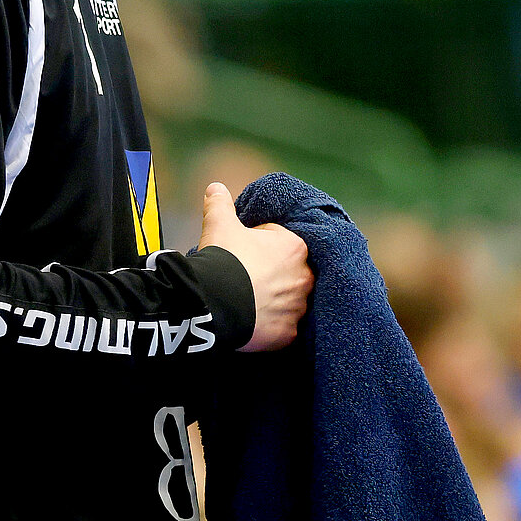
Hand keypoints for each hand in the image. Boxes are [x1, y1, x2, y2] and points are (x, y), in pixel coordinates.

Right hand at [198, 182, 313, 350]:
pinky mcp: (288, 333)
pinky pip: (283, 329)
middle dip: (272, 274)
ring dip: (274, 301)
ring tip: (248, 302)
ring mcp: (298, 308)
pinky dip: (270, 326)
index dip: (260, 245)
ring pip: (289, 302)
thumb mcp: (220, 224)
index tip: (243, 252)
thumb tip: (215, 188)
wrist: (214, 301)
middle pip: (289, 273)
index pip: (281, 242)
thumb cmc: (223, 258)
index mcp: (295, 247)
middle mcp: (305, 277)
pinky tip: (253, 323)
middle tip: (246, 278)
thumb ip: (221, 204)